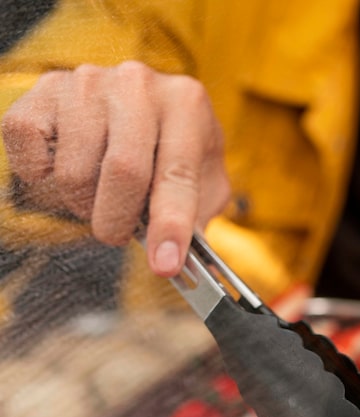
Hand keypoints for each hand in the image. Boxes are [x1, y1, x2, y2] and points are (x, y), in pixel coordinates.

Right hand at [1, 61, 231, 276]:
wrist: (136, 104)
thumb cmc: (171, 148)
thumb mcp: (203, 180)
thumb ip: (198, 218)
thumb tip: (181, 259)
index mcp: (185, 104)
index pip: (178, 176)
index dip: (170, 227)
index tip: (164, 265)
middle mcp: (137, 84)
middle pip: (123, 172)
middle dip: (118, 222)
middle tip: (117, 232)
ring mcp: (88, 83)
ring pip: (74, 173)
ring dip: (82, 204)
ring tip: (97, 191)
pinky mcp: (45, 91)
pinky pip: (32, 157)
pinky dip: (42, 179)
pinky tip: (64, 167)